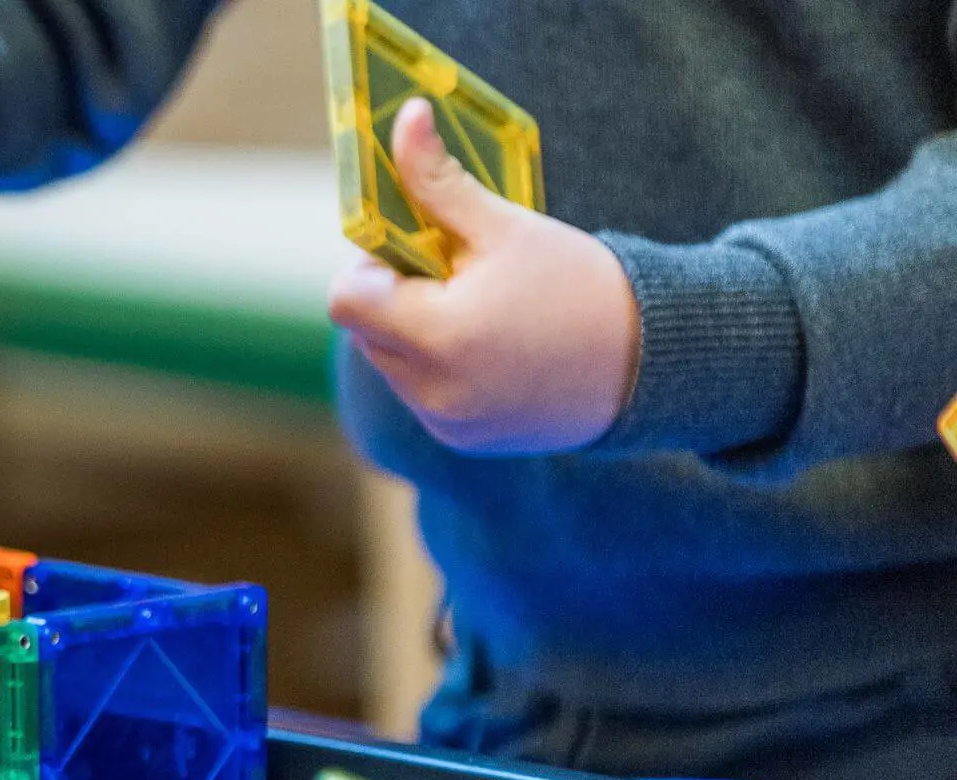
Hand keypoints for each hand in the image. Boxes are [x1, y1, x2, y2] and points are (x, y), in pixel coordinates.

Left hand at [327, 98, 639, 453]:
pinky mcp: (463, 440)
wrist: (656, 362)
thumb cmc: (580, 285)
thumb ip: (439, 181)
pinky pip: (422, 393)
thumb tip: (404, 117)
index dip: (370, 265)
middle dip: (395, 294)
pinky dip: (442, 366)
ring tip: (485, 310)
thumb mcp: (507, 228)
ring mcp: (447, 422)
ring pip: (391, 363)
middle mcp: (433, 391)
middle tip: (457, 272)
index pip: (347, 298)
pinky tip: (497, 347)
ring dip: (416, 330)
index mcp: (439, 336)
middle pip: (365, 330)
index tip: (418, 246)